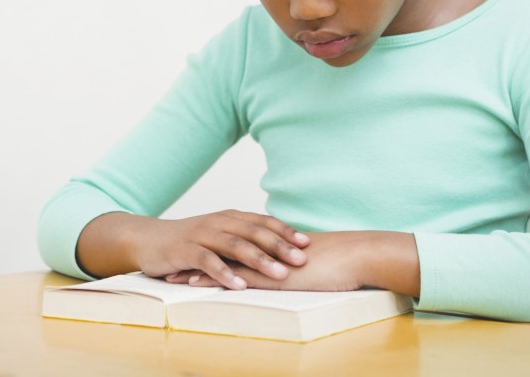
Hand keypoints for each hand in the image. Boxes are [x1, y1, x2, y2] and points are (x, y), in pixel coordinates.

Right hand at [76, 210, 309, 289]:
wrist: (148, 239)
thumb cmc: (188, 241)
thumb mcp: (218, 236)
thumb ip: (241, 239)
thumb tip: (276, 250)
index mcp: (229, 217)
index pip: (262, 221)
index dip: (285, 231)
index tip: (307, 243)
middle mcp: (218, 222)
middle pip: (253, 231)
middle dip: (279, 245)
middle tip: (301, 259)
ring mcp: (201, 235)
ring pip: (235, 245)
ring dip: (259, 259)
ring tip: (279, 273)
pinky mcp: (185, 250)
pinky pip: (208, 261)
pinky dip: (225, 272)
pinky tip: (239, 285)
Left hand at [165, 230, 419, 295]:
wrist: (356, 255)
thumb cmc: (341, 262)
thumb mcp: (313, 264)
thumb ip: (297, 265)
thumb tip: (295, 270)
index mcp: (271, 247)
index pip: (235, 245)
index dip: (213, 248)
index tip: (193, 251)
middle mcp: (264, 251)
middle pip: (221, 250)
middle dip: (197, 256)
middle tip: (173, 260)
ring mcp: (266, 262)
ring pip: (223, 263)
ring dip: (198, 269)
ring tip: (173, 275)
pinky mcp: (270, 275)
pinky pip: (236, 277)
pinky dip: (214, 280)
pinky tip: (197, 284)